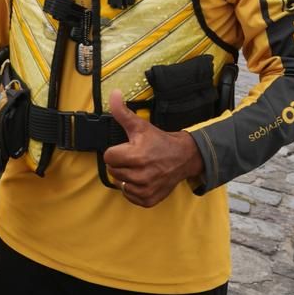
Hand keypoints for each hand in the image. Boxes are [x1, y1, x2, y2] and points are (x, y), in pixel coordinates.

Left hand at [103, 90, 203, 206]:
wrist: (185, 157)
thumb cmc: (160, 141)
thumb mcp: (140, 126)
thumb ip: (122, 112)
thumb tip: (113, 94)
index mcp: (136, 156)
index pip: (108, 158)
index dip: (115, 152)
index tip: (126, 149)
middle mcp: (141, 175)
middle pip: (113, 171)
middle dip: (120, 163)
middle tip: (133, 158)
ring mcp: (145, 189)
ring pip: (120, 184)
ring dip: (126, 177)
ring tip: (138, 168)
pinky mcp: (149, 199)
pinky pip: (129, 196)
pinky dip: (133, 189)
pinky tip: (142, 179)